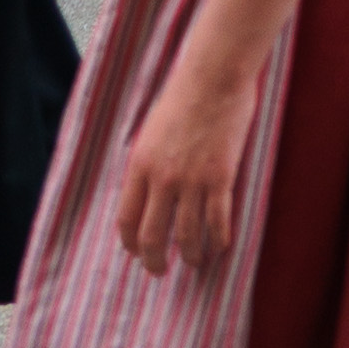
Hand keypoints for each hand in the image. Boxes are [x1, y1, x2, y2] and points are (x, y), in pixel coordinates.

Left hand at [116, 53, 259, 273]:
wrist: (214, 76)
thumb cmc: (184, 96)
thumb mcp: (151, 131)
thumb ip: (148, 163)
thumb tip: (149, 190)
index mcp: (139, 166)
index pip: (127, 219)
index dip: (131, 244)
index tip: (138, 254)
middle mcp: (162, 179)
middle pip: (153, 235)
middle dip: (155, 260)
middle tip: (161, 271)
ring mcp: (192, 180)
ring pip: (187, 234)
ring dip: (191, 254)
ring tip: (196, 262)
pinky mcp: (221, 177)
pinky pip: (218, 220)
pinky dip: (219, 238)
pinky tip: (221, 245)